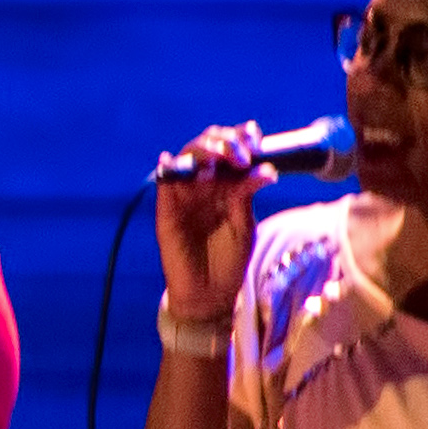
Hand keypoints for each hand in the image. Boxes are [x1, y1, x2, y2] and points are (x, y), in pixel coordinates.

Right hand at [149, 121, 268, 336]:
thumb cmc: (229, 258)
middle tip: (242, 155)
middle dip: (226, 141)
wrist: (209, 292)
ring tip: (224, 160)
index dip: (243, 136)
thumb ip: (247, 193)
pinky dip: (168, 168)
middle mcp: (206, 183)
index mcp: (228, 182)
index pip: (233, 146)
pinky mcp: (167, 210)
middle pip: (209, 144)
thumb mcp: (244, 222)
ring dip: (204, 150)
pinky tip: (173, 160)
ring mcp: (186, 195)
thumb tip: (263, 166)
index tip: (257, 140)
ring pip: (187, 156)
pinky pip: (164, 182)